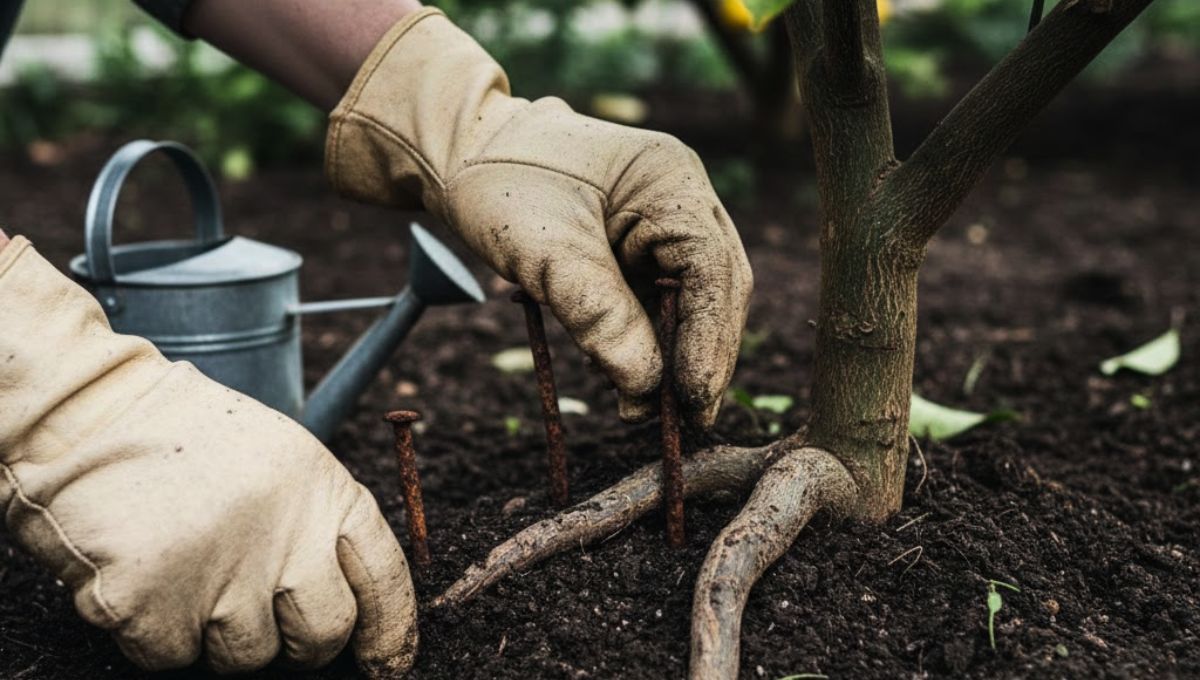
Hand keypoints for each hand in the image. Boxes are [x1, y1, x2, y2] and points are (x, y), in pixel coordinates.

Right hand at [0, 237, 415, 675]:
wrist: (95, 412)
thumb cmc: (194, 441)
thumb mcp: (287, 461)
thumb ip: (323, 528)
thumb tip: (352, 615)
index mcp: (327, 493)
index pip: (385, 579)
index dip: (391, 632)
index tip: (386, 664)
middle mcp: (286, 536)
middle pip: (322, 636)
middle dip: (297, 641)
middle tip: (257, 605)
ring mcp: (220, 573)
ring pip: (246, 656)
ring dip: (218, 630)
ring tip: (192, 565)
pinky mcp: (152, 602)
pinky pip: (172, 655)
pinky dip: (157, 631)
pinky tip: (149, 574)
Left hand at [326, 8, 752, 426]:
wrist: (460, 151)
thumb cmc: (498, 184)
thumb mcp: (545, 253)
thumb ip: (600, 316)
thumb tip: (647, 387)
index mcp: (669, 179)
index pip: (712, 269)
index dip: (710, 338)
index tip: (692, 397)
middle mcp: (681, 195)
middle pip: (716, 286)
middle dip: (702, 355)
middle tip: (688, 420)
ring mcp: (666, 218)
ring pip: (695, 298)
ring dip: (677, 354)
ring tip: (654, 411)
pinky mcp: (644, 242)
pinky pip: (663, 297)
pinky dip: (652, 339)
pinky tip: (635, 379)